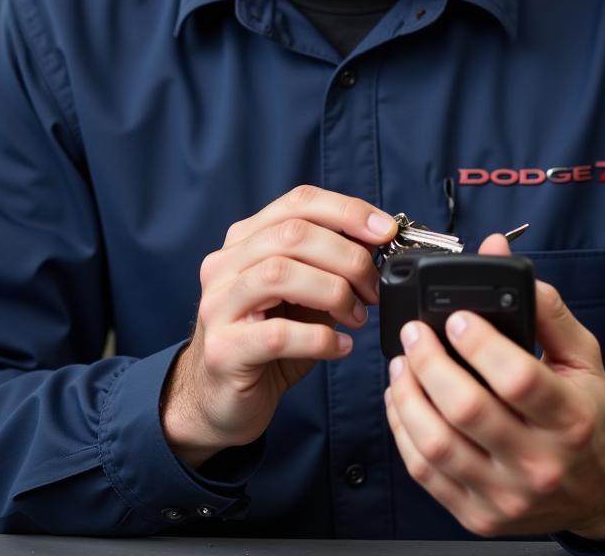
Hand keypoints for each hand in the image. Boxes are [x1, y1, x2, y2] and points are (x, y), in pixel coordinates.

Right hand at [162, 185, 396, 466]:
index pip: (299, 202)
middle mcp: (225, 265)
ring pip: (280, 274)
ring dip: (334, 292)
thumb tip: (376, 241)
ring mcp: (219, 305)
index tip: (386, 230)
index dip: (347, 211)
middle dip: (347, 257)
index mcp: (246, 240)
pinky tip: (340, 347)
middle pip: (293, 234)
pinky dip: (320, 338)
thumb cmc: (269, 344)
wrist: (222, 401)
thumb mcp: (303, 295)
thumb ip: (330, 265)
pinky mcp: (224, 350)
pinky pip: (277, 334)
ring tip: (357, 316)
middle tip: (373, 288)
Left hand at [384, 234, 604, 539]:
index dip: (479, 344)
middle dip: (429, 362)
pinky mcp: (478, 515)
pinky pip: (426, 472)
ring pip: (437, 445)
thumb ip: (544, 306)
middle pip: (467, 410)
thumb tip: (498, 256)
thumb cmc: (587, 413)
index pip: (517, 380)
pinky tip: (402, 400)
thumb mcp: (581, 356)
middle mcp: (540, 463)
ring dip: (407, 395)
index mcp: (571, 419)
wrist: (601, 488)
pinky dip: (403, 430)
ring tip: (402, 363)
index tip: (457, 316)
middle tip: (415, 333)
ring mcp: (506, 495)